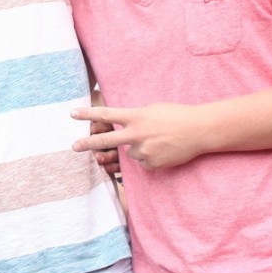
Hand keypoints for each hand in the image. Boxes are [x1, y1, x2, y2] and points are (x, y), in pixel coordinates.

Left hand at [71, 103, 206, 169]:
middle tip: (73, 146)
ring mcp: (144, 150)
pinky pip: (142, 162)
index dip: (87, 114)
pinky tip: (162, 150)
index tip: (72, 114)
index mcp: (136, 117)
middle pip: (106, 140)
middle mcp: (136, 134)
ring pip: (129, 153)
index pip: (106, 115)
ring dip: (137, 148)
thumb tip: (122, 127)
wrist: (199, 130)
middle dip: (88, 143)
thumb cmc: (176, 115)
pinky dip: (148, 157)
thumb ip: (134, 117)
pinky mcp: (152, 163)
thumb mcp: (152, 109)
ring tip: (157, 140)